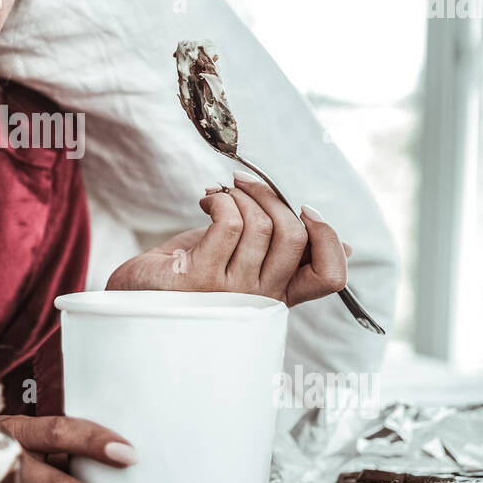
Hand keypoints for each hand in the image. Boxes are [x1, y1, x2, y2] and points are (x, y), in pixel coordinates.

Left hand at [105, 171, 351, 305]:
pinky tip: (206, 201)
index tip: (306, 209)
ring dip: (241, 194)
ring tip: (220, 193)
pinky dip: (220, 199)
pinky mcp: (198, 279)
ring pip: (261, 225)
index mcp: (278, 296)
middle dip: (273, 196)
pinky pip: (228, 222)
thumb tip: (347, 246)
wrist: (135, 296)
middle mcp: (258, 299)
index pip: (330, 277)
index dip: (329, 237)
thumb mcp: (243, 262)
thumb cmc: (191, 274)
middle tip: (246, 183)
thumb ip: (284, 253)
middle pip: (295, 237)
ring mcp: (229, 293)